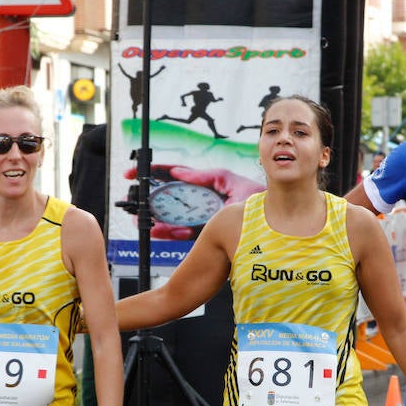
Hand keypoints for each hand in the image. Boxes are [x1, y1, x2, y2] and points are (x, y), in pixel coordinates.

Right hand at [124, 164, 264, 238]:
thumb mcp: (228, 181)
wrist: (276, 215)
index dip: (153, 173)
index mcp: (201, 185)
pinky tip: (159, 230)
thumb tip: (179, 173)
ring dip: (155, 218)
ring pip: (171, 218)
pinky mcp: (207, 232)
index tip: (133, 173)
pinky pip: (185, 232)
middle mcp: (197, 202)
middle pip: (166, 198)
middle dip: (147, 198)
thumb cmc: (254, 196)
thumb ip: (205, 176)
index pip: (172, 175)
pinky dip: (171, 232)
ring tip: (139, 217)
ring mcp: (200, 217)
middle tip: (130, 198)